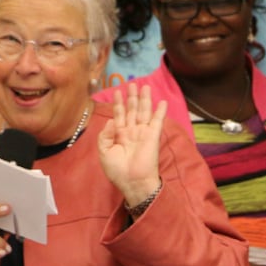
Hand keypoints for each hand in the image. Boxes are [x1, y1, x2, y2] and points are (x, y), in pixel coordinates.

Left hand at [97, 82, 166, 206]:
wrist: (132, 182)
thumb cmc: (117, 170)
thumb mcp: (104, 152)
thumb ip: (105, 135)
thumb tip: (112, 121)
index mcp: (120, 135)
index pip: (119, 114)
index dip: (118, 103)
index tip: (117, 91)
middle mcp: (132, 131)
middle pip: (132, 110)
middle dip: (132, 97)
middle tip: (132, 83)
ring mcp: (143, 133)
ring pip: (144, 112)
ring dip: (145, 99)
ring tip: (145, 86)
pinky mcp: (153, 136)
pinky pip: (157, 121)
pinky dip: (160, 112)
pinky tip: (162, 102)